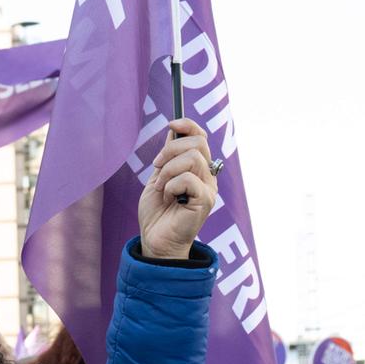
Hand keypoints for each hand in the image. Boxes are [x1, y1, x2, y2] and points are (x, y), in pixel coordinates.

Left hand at [137, 118, 217, 259]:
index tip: (171, 123)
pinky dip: (170, 186)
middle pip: (198, 143)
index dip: (188, 126)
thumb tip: (173, 130)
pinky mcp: (206, 200)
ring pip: (192, 158)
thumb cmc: (156, 213)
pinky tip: (168, 199)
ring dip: (168, 171)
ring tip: (161, 188)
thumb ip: (168, 157)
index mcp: (197, 168)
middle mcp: (207, 176)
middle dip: (171, 150)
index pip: (201, 137)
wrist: (155, 240)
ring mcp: (209, 188)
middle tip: (157, 167)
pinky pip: (188, 179)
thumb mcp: (158, 178)